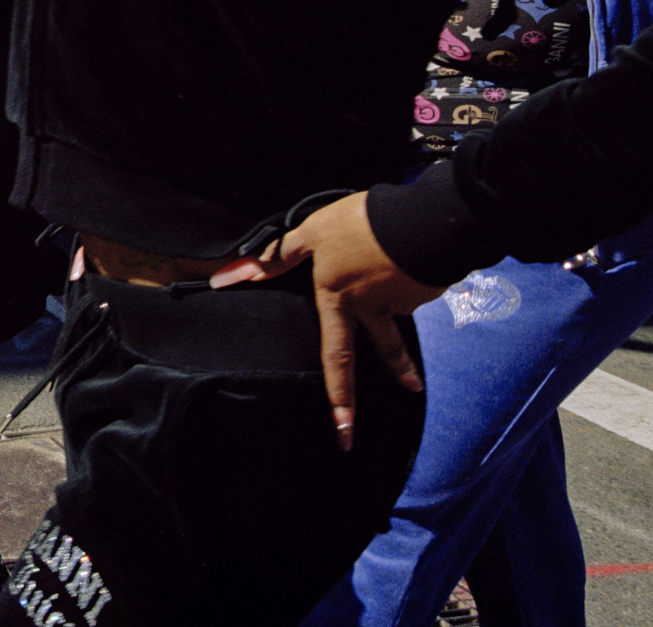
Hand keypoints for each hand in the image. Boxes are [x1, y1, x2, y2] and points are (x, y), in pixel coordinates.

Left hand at [209, 192, 435, 450]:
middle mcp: (373, 309)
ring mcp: (403, 300)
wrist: (422, 220)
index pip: (336, 358)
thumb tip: (223, 277)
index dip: (340, 397)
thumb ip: (275, 258)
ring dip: (409, 297)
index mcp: (339, 300)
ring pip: (401, 305)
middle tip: (413, 390)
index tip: (344, 432)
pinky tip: (413, 248)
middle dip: (400, 372)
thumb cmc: (358, 225)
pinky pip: (416, 282)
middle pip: (385, 349)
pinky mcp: (428, 287)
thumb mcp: (311, 234)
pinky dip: (413, 269)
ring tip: (411, 282)